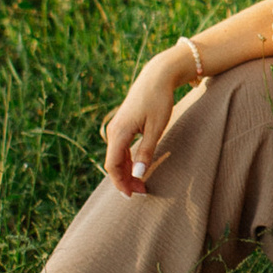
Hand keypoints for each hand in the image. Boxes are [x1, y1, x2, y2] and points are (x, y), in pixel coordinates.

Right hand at [103, 53, 184, 194]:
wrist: (157, 76)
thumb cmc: (159, 100)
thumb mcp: (156, 128)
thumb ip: (147, 151)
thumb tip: (138, 174)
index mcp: (119, 132)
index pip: (113, 165)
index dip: (120, 182)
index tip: (131, 196)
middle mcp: (114, 130)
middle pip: (113, 163)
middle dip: (124, 180)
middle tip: (141, 193)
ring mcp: (116, 127)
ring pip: (116, 156)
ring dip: (126, 171)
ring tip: (141, 184)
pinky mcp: (123, 125)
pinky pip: (120, 148)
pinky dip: (127, 161)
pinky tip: (138, 167)